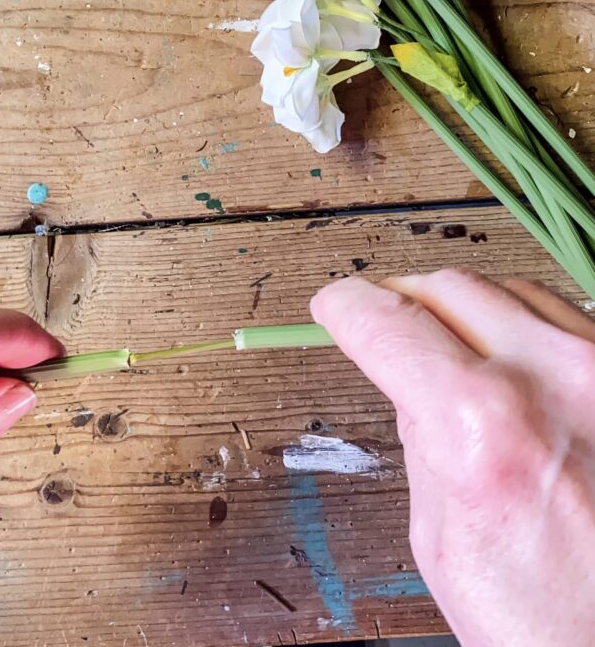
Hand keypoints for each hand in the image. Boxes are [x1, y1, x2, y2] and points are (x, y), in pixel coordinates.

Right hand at [311, 268, 594, 646]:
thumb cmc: (555, 624)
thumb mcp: (443, 543)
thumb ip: (421, 443)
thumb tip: (410, 383)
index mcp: (484, 427)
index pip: (389, 323)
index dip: (346, 307)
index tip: (335, 305)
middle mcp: (555, 379)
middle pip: (448, 287)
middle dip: (403, 300)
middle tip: (384, 323)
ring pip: (508, 290)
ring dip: (464, 310)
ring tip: (449, 347)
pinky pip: (564, 318)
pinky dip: (523, 330)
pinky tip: (510, 363)